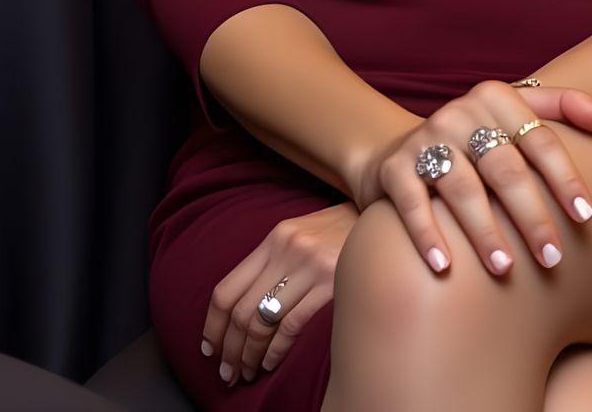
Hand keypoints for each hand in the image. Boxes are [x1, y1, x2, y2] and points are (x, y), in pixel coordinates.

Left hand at [203, 202, 358, 386]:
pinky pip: (291, 325)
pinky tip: (270, 363)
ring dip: (250, 355)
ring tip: (247, 372)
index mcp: (273, 238)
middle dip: (229, 349)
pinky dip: (275, 350)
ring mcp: (308, 266)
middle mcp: (287, 250)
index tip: (209, 349)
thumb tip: (243, 302)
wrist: (382, 219)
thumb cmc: (339, 231)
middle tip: (227, 372)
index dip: (213, 325)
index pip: (226, 288)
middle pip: (241, 310)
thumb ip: (273, 260)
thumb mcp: (300, 234)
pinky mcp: (330, 283)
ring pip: (262, 321)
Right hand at [351, 80, 591, 277]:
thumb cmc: (478, 141)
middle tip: (552, 258)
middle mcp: (460, 113)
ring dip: (484, 232)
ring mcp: (425, 139)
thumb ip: (568, 110)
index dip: (564, 178)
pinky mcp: (394, 168)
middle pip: (504, 167)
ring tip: (505, 269)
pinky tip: (445, 267)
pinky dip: (428, 234)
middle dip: (530, 216)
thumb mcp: (517, 115)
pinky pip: (413, 203)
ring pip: (461, 188)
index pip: (539, 138)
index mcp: (495, 98)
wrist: (398, 151)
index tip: (586, 218)